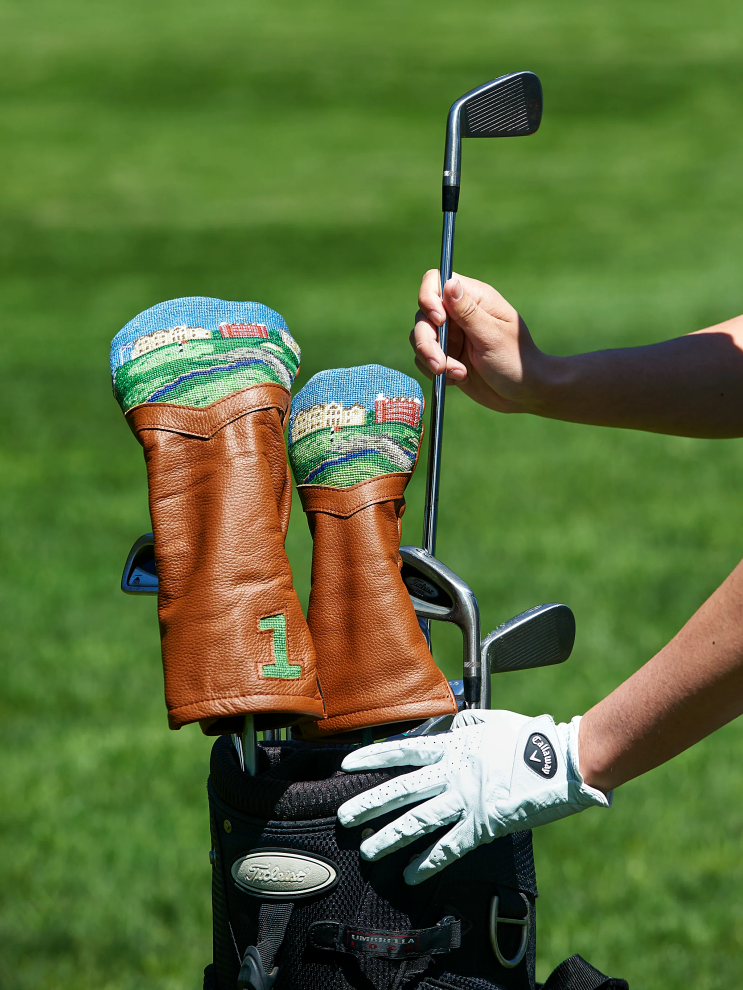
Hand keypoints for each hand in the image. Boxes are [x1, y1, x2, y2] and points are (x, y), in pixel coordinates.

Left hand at [338, 709, 610, 884]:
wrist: (560, 760)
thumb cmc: (531, 737)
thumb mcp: (494, 720)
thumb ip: (470, 722)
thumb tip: (459, 722)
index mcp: (454, 745)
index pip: (404, 751)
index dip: (373, 758)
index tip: (347, 764)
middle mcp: (452, 772)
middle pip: (402, 789)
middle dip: (370, 802)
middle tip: (343, 815)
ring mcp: (466, 799)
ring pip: (419, 820)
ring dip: (391, 836)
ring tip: (368, 849)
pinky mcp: (483, 824)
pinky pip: (450, 846)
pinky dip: (429, 862)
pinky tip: (410, 875)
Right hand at [411, 272, 552, 412]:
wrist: (524, 393)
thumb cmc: (517, 361)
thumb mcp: (492, 336)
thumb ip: (468, 312)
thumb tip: (449, 283)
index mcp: (475, 299)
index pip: (436, 281)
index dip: (428, 298)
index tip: (438, 321)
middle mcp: (458, 314)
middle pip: (422, 316)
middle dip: (426, 342)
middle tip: (440, 365)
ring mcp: (451, 335)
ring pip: (419, 339)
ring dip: (432, 360)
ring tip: (459, 374)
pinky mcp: (446, 356)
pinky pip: (424, 359)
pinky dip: (436, 371)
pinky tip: (459, 379)